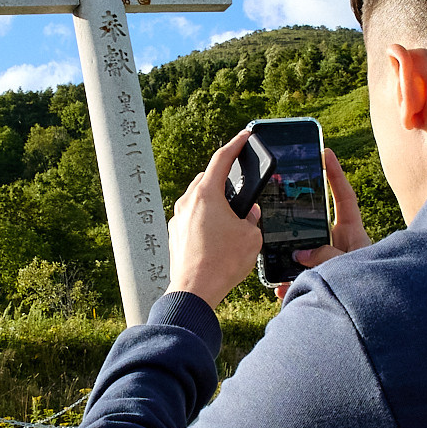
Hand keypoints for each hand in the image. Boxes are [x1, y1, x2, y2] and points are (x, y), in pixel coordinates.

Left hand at [169, 129, 264, 309]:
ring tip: (232, 220)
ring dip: (215, 203)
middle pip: (208, 179)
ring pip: (199, 199)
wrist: (194, 291)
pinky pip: (192, 217)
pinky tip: (218, 237)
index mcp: (207, 194)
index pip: (222, 158)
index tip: (244, 136)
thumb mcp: (251, 237)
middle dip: (226, 182)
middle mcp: (188, 201)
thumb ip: (252, 218)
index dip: (236, 144)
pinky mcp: (174, 233)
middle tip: (241, 192)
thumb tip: (247, 213)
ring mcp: (178, 217)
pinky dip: (205, 219)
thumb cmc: (222, 263)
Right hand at [277, 148, 373, 298]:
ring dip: (288, 256)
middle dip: (298, 218)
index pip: (344, 197)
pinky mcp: (317, 283)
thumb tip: (300, 254)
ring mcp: (326, 263)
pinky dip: (287, 286)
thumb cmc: (370, 288)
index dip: (335, 174)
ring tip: (275, 253)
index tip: (327, 153)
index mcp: (353, 233)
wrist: (376, 319)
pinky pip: (296, 281)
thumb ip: (326, 255)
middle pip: (314, 224)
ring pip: (301, 253)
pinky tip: (281, 290)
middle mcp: (338, 245)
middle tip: (281, 202)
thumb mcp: (349, 265)